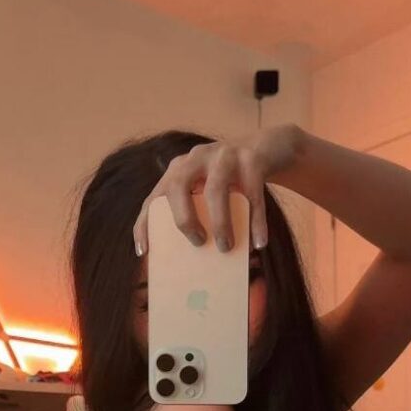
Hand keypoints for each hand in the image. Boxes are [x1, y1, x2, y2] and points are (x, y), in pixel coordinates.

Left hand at [132, 122, 304, 256]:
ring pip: (216, 189)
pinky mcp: (253, 159)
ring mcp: (225, 156)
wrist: (266, 148)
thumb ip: (197, 213)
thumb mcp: (207, 190)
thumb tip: (196, 262)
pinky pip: (253, 194)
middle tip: (198, 242)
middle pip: (179, 186)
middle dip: (184, 218)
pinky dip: (256, 220)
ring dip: (220, 221)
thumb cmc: (230, 182)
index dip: (144, 225)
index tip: (144, 253)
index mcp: (179, 169)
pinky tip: (259, 243)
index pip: (154, 198)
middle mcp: (197, 158)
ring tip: (226, 247)